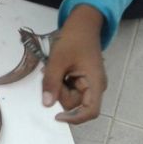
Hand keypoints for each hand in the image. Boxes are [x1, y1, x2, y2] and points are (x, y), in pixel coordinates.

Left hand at [42, 5, 106, 123]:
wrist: (81, 25)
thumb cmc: (73, 39)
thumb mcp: (58, 60)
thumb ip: (52, 82)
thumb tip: (47, 104)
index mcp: (95, 83)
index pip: (90, 111)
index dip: (74, 118)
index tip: (56, 116)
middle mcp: (94, 87)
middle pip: (75, 103)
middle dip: (60, 91)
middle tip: (53, 72)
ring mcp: (88, 84)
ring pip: (69, 96)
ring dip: (58, 86)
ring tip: (56, 68)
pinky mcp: (82, 80)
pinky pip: (68, 88)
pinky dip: (60, 82)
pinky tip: (58, 69)